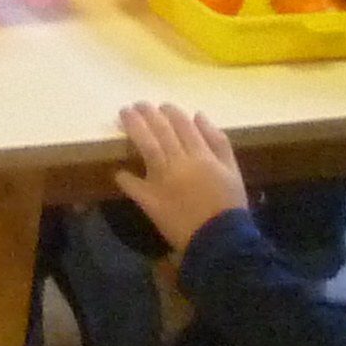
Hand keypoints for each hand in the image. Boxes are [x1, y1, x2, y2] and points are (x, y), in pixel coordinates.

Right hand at [112, 101, 251, 255]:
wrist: (221, 242)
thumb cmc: (182, 227)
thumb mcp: (152, 210)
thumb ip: (134, 188)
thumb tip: (118, 172)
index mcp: (164, 170)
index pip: (145, 138)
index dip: (134, 123)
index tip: (125, 110)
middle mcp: (185, 158)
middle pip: (165, 129)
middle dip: (151, 113)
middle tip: (141, 104)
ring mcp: (208, 159)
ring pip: (190, 129)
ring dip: (176, 114)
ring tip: (165, 106)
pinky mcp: (228, 165)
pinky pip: (218, 140)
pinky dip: (208, 126)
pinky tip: (199, 115)